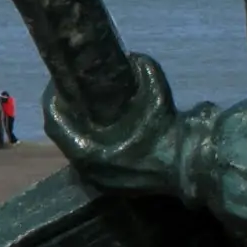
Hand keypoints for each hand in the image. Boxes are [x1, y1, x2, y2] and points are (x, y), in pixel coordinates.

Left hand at [41, 53, 183, 192]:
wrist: (193, 166)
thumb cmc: (168, 131)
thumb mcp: (156, 92)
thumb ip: (142, 70)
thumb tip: (131, 58)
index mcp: (86, 151)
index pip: (54, 121)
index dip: (53, 99)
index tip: (60, 83)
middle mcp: (86, 169)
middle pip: (63, 135)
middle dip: (67, 112)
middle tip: (74, 92)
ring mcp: (98, 181)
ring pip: (76, 149)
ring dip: (79, 129)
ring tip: (87, 108)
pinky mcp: (112, 187)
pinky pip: (93, 162)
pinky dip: (94, 145)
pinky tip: (104, 131)